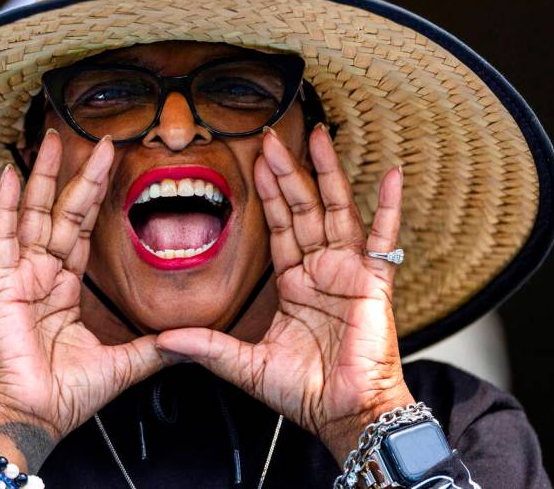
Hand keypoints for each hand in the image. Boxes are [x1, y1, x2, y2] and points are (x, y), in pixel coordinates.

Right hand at [0, 130, 170, 473]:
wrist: (33, 420)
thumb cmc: (66, 395)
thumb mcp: (123, 363)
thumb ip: (153, 347)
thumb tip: (189, 340)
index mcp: (65, 288)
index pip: (83, 230)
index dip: (97, 197)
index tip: (112, 164)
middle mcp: (42, 275)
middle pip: (63, 213)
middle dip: (80, 175)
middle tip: (97, 139)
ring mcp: (21, 276)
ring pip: (34, 215)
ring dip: (44, 177)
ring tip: (53, 140)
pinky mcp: (3, 285)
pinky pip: (4, 237)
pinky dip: (4, 205)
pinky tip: (8, 173)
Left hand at [157, 125, 413, 464]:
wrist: (344, 415)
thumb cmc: (304, 392)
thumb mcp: (246, 364)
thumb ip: (208, 346)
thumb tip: (163, 339)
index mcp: (295, 282)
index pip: (279, 226)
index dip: (267, 194)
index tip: (256, 162)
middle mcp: (322, 269)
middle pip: (302, 208)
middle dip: (287, 172)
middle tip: (271, 137)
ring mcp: (349, 271)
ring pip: (336, 210)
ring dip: (326, 172)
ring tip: (316, 137)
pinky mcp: (374, 282)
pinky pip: (383, 238)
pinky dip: (388, 206)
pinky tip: (390, 174)